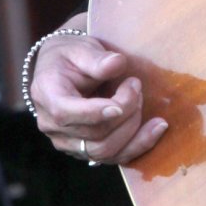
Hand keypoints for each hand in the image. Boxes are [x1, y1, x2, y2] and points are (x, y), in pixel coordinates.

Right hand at [29, 13, 167, 165]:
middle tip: (136, 85)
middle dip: (125, 111)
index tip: (127, 95)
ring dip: (133, 128)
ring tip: (142, 101)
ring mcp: (69, 143)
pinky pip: (113, 157)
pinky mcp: (85, 150)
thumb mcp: (80, 48)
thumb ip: (97, 58)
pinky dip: (138, 145)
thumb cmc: (70, 56)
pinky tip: (157, 129)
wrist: (59, 71)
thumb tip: (118, 64)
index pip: (68, 114)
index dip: (98, 111)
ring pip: (104, 151)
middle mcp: (54, 127)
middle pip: (93, 134)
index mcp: (48, 97)